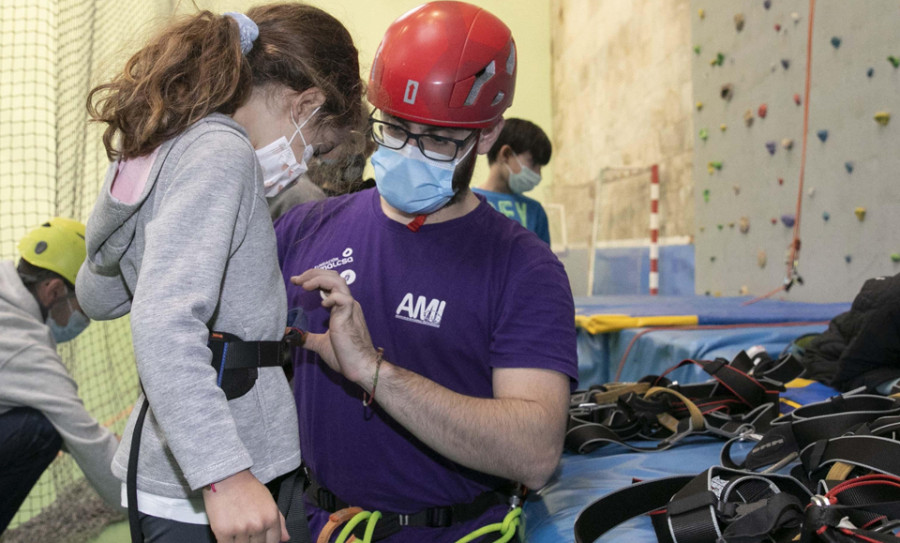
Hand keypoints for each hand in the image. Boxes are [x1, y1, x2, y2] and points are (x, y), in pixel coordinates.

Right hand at [203, 470, 288, 542]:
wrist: (227, 478)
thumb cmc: (248, 488)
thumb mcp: (269, 501)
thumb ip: (279, 521)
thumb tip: (285, 539)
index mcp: (271, 518)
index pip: (273, 541)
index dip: (266, 541)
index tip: (260, 538)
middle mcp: (258, 525)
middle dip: (253, 541)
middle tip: (247, 531)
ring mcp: (241, 529)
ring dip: (240, 541)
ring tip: (237, 529)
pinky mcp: (223, 532)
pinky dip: (227, 542)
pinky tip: (228, 533)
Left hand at [290, 268, 379, 385]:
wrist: (360, 367)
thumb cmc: (345, 356)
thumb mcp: (320, 344)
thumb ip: (307, 338)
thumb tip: (290, 336)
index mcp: (342, 307)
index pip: (329, 283)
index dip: (312, 278)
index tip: (297, 281)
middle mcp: (347, 303)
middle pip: (333, 276)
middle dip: (313, 273)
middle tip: (296, 279)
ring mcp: (350, 308)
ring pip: (338, 281)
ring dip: (319, 279)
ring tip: (304, 285)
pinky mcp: (350, 316)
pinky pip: (342, 298)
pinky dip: (331, 296)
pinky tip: (322, 305)